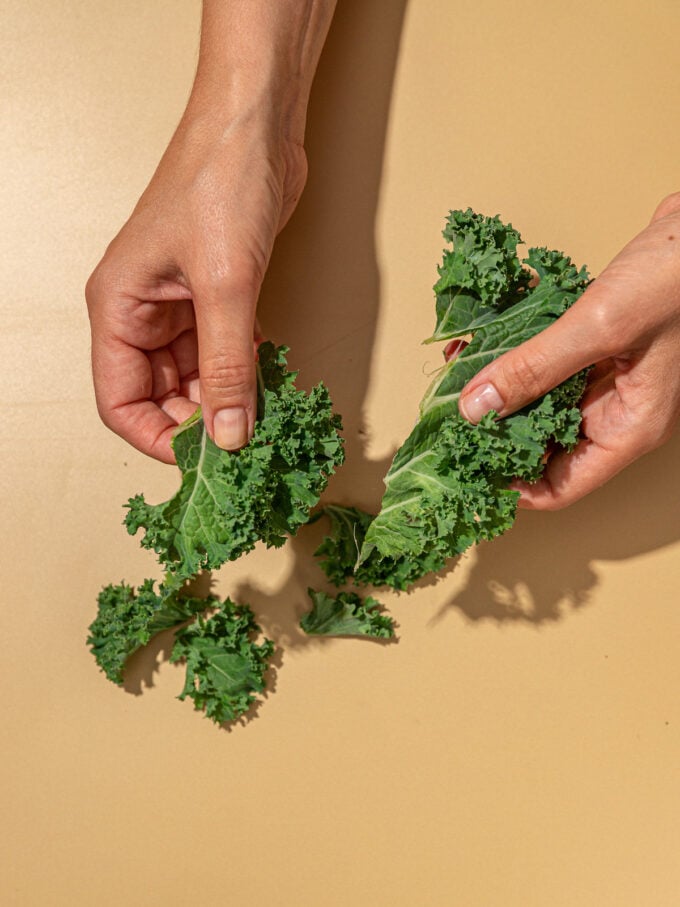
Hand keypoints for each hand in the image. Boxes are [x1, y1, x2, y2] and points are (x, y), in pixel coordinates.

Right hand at [85, 0, 335, 462]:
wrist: (256, 125)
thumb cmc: (220, 184)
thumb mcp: (225, 287)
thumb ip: (227, 368)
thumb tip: (230, 436)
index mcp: (118, 308)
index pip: (119, 401)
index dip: (155, 438)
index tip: (202, 463)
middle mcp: (142, 312)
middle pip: (158, 395)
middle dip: (197, 424)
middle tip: (243, 447)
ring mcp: (180, 306)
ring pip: (194, 378)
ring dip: (226, 402)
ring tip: (262, 422)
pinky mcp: (216, 296)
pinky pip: (222, 353)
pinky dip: (244, 374)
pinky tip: (269, 387)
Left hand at [457, 192, 679, 508]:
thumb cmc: (676, 278)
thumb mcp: (599, 326)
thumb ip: (535, 367)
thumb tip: (475, 408)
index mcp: (628, 428)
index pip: (560, 487)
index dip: (511, 487)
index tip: (464, 466)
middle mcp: (616, 412)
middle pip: (544, 446)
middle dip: (495, 430)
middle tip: (448, 414)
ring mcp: (607, 380)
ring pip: (540, 402)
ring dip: (500, 387)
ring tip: (457, 368)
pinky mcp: (597, 348)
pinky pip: (547, 364)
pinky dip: (517, 354)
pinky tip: (484, 336)